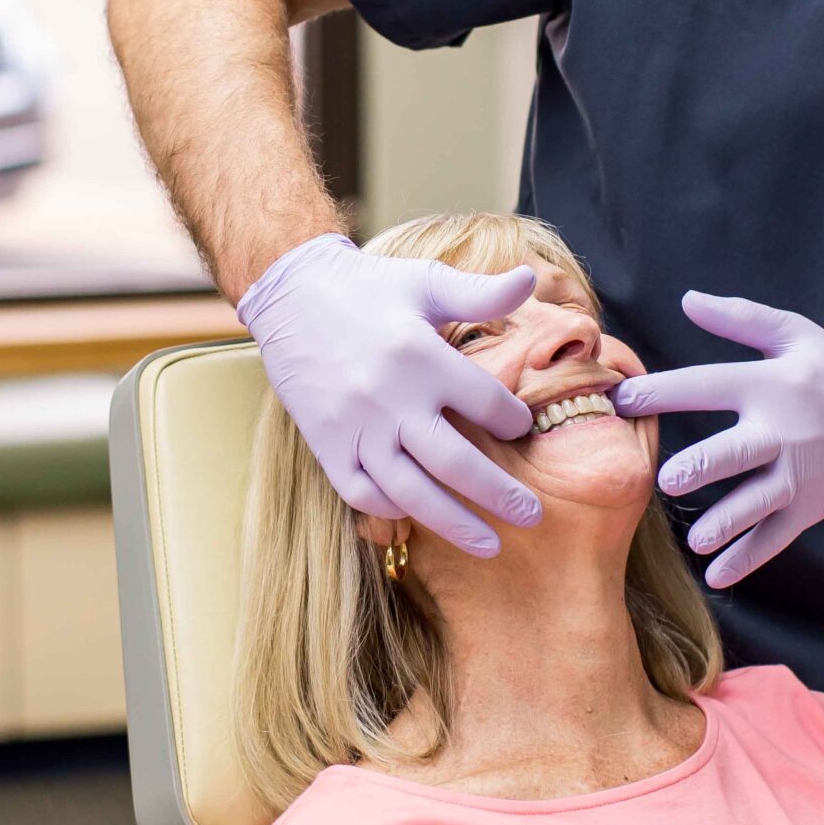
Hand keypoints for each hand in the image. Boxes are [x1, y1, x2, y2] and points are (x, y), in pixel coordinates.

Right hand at [235, 234, 544, 556]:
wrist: (290, 294)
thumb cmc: (367, 287)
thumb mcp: (425, 282)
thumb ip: (481, 291)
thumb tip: (530, 279)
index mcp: (420, 356)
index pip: (485, 403)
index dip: (512, 420)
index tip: (521, 428)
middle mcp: (389, 398)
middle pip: (456, 462)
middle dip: (500, 495)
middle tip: (533, 515)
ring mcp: (355, 427)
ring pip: (411, 490)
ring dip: (454, 523)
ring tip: (490, 545)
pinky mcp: (326, 444)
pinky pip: (362, 492)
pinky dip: (394, 511)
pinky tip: (422, 518)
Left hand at [611, 291, 823, 587]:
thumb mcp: (796, 334)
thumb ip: (741, 318)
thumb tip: (688, 299)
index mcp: (770, 385)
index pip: (709, 385)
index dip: (663, 391)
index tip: (621, 399)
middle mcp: (782, 432)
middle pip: (735, 452)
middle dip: (701, 467)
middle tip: (666, 479)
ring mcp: (797, 475)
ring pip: (755, 503)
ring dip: (725, 524)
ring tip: (696, 539)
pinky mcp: (809, 507)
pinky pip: (775, 538)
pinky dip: (748, 558)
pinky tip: (717, 576)